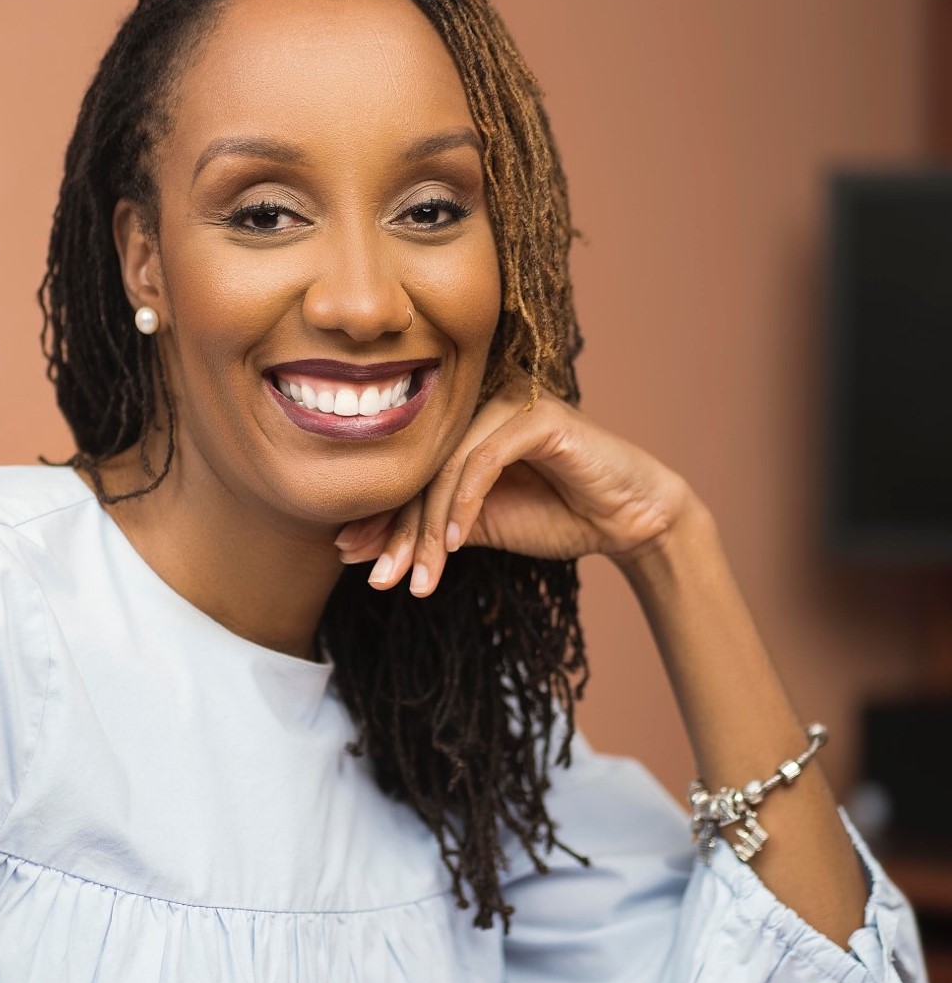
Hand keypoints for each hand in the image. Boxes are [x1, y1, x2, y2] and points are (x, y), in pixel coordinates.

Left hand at [334, 376, 692, 594]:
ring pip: (447, 468)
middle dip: (396, 529)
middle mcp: (480, 406)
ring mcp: (509, 404)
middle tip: (380, 578)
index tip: (352, 559)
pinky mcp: (538, 416)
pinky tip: (456, 545)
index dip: (379, 516)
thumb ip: (426, 528)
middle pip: (421, 469)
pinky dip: (464, 503)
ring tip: (420, 577)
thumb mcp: (478, 528)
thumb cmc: (558, 516)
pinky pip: (483, 459)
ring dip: (428, 529)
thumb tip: (354, 548)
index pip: (409, 473)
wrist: (629, 520)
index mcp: (461, 427)